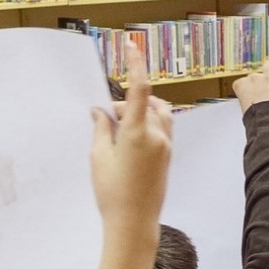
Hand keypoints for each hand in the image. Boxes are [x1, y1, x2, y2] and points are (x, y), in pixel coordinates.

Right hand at [92, 41, 172, 235]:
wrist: (134, 223)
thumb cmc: (112, 192)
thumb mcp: (99, 157)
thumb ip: (101, 128)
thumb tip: (100, 111)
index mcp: (138, 133)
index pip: (139, 89)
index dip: (136, 64)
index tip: (132, 45)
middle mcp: (157, 136)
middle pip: (145, 103)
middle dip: (125, 105)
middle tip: (104, 120)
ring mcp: (166, 146)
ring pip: (158, 114)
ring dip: (141, 112)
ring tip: (118, 130)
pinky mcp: (169, 156)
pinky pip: (162, 129)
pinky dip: (148, 125)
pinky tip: (129, 141)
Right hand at [231, 59, 268, 112]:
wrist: (265, 119)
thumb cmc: (254, 117)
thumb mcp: (244, 108)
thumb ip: (247, 102)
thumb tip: (253, 106)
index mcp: (242, 85)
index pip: (241, 83)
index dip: (246, 89)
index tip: (249, 96)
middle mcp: (254, 78)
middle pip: (254, 75)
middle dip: (258, 81)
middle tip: (261, 90)